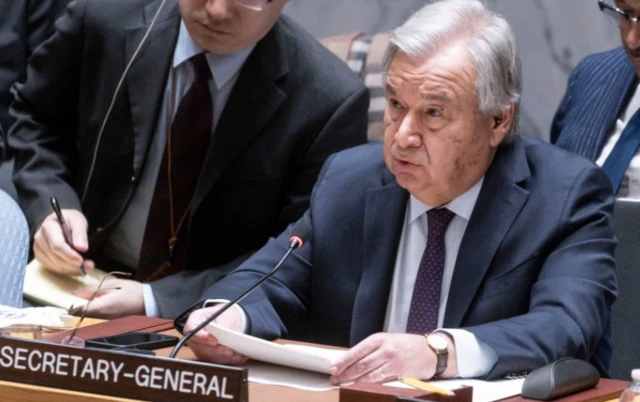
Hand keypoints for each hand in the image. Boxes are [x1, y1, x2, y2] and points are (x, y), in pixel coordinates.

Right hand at [34, 209, 94, 274]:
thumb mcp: (78, 221)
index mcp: (48, 227)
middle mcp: (40, 239)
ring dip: (71, 269)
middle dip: (72, 264)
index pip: (57, 245)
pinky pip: (53, 268)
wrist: (58, 222)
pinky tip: (76, 268)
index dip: (69, 255)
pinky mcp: (41, 257)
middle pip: (55, 257)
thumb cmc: (69, 220)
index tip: (81, 261)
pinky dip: (66, 270)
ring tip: (87, 268)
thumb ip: (80, 233)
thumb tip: (82, 248)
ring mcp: (38, 249)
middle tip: (89, 266)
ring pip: (54, 265)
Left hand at [75, 279, 144, 318]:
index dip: (69, 305)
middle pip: (81, 315)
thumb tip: (76, 292)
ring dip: (84, 308)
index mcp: (101, 307)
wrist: (149, 302)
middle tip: (72, 295)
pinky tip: (94, 301)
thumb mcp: (113, 284)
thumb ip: (94, 288)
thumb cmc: (132, 290)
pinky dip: (92, 309)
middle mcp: (101, 317)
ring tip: (82, 297)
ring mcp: (105, 320)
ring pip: (88, 316)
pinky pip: (96, 316)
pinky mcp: (110, 320)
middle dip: (76, 306)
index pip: (78, 310)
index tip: (65, 298)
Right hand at [184, 305, 246, 364]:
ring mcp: (198, 347)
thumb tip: (224, 338)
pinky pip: (215, 360)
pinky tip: (238, 357)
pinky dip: (227, 359)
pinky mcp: (206, 355)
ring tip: (236, 354)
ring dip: (223, 357)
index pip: (192, 330)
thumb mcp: (225, 314)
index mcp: (194, 320)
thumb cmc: (223, 314)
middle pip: (200, 347)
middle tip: (229, 351)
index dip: (203, 338)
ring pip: (208, 356)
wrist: (227, 319)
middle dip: (217, 350)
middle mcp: (194, 335)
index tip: (215, 341)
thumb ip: (223, 326)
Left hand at [329, 333, 456, 384]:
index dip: (344, 361)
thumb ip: (372, 350)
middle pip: (361, 364)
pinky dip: (368, 383)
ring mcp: (392, 361)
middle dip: (345, 373)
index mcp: (379, 338)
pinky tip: (360, 385)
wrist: (431, 351)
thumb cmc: (407, 345)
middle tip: (335, 378)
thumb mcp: (388, 341)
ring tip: (343, 383)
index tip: (333, 368)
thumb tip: (352, 360)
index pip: (357, 350)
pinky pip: (380, 379)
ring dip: (354, 380)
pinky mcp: (399, 372)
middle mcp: (385, 348)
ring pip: (369, 374)